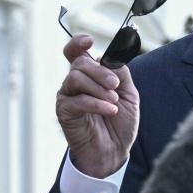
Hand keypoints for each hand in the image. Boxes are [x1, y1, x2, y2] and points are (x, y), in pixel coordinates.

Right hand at [56, 34, 139, 177]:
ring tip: (113, 102)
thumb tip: (109, 58)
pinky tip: (110, 111)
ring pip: (76, 78)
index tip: (88, 40)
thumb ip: (120, 73)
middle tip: (115, 86)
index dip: (78, 43)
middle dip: (100, 72)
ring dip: (98, 88)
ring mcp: (68, 96)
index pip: (77, 52)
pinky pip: (76, 100)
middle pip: (80, 62)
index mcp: (90, 75)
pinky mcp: (64, 112)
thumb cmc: (120, 123)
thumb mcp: (128, 94)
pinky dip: (96, 104)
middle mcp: (76, 82)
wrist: (114, 151)